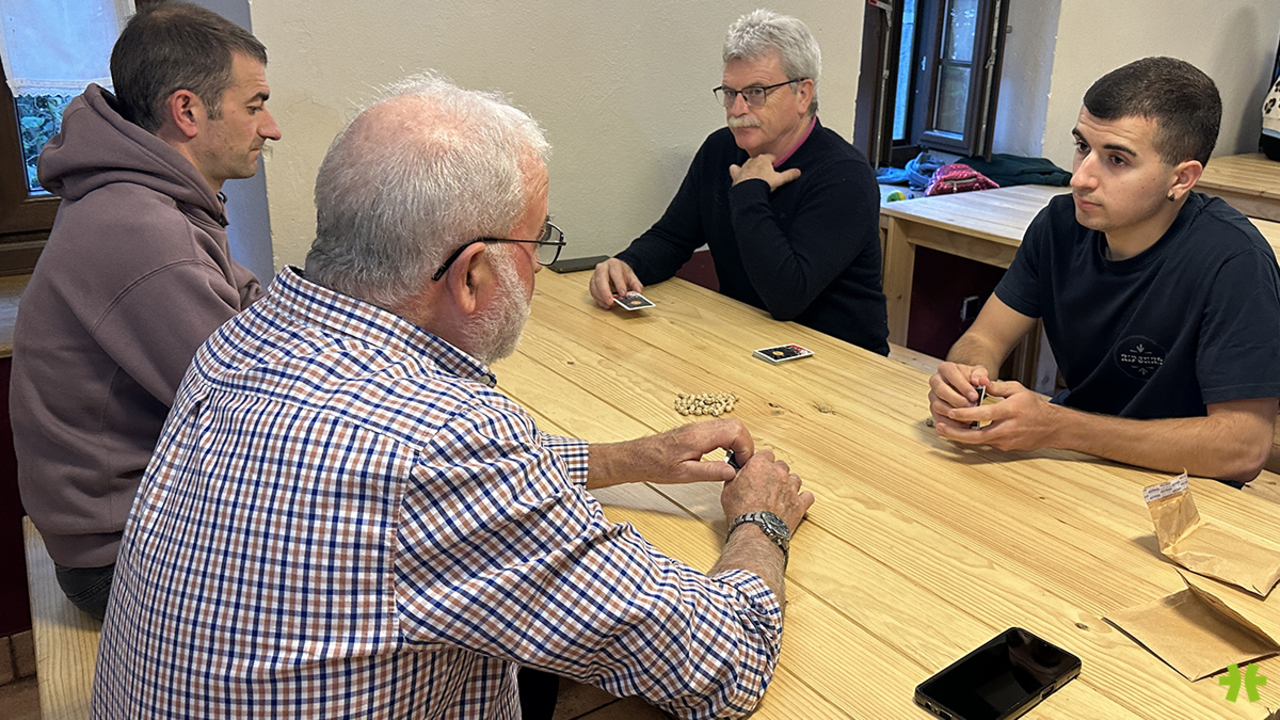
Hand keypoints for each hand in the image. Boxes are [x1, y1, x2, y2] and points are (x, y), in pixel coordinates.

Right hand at [589, 258, 644, 308]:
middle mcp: (602, 268)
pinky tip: (606, 304)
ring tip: (610, 304)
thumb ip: (635, 284)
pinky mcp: (592, 283)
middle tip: (611, 302)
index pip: (615, 273)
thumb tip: (638, 291)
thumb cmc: (622, 273)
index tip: (623, 293)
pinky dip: (599, 300)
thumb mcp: (631, 276)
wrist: (616, 270)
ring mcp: (595, 275)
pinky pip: (593, 292)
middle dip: (605, 292)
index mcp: (613, 264)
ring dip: (601, 298)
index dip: (619, 284)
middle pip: (601, 279)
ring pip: (595, 287)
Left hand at [589, 418, 753, 487]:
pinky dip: (729, 440)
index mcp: (698, 437)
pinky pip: (720, 428)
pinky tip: (724, 455)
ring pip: (730, 425)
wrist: (638, 457)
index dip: (745, 448)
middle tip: (742, 462)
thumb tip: (733, 472)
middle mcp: (699, 427)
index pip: (735, 431)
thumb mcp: (684, 474)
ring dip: (738, 441)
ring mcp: (698, 426)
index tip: (742, 463)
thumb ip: (711, 472)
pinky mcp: (696, 429)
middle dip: (745, 444)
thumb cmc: (655, 465)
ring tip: (734, 460)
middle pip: (736, 425)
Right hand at [721, 449, 813, 533]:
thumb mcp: (728, 490)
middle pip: (781, 465)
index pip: (766, 454)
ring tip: (780, 493)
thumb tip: (736, 474)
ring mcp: (791, 488)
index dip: (762, 462)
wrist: (756, 531)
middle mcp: (778, 474)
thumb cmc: (741, 512)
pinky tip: (795, 502)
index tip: (759, 468)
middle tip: (767, 483)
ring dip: (788, 484)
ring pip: (795, 478)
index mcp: (760, 466)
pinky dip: (802, 498)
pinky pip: (808, 496)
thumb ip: (736, 477)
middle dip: (775, 473)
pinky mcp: (799, 504)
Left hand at [728, 154, 801, 190]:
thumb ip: (789, 175)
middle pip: (759, 160)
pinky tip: (737, 173)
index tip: (775, 166)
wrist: (749, 191)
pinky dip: (736, 171)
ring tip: (755, 174)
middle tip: (766, 172)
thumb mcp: (780, 179)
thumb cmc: (764, 183)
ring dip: (751, 167)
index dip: (774, 162)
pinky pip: (735, 169)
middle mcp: (752, 160)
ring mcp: (743, 167)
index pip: (770, 157)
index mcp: (763, 159)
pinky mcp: (736, 174)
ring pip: (748, 164)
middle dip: (762, 164)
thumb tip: (798, 172)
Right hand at [928, 361, 989, 427]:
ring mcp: (933, 396)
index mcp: (946, 368)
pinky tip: (963, 425)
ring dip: (953, 413)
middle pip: (940, 390)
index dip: (963, 386)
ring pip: (937, 405)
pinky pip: (938, 418)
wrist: (967, 387)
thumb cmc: (972, 379)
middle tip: (970, 406)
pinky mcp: (934, 409)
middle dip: (956, 400)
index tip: (974, 396)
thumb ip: (981, 375)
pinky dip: (951, 424)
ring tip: (969, 417)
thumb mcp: (979, 373)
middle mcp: (936, 381)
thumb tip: (980, 380)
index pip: (951, 374)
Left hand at [934, 380, 1059, 451]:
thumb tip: (979, 381)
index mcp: (1011, 411)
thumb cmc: (1033, 406)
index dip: (967, 415)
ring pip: (979, 441)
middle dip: (957, 433)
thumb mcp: (1017, 389)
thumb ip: (996, 387)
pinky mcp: (1005, 447)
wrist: (1051, 427)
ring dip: (960, 437)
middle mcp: (1008, 428)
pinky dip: (972, 438)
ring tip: (943, 430)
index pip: (985, 414)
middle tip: (940, 427)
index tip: (951, 412)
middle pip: (978, 435)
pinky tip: (959, 433)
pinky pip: (986, 443)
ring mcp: (1007, 441)